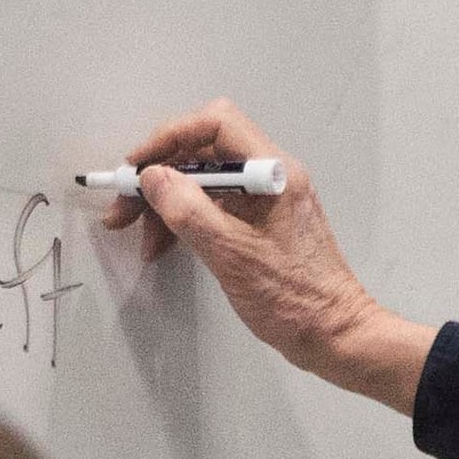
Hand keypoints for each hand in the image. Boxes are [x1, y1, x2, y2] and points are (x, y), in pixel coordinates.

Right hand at [112, 100, 436, 414]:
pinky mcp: (261, 223)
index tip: (136, 169)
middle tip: (124, 209)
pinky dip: (186, 220)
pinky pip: (215, 206)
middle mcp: (272, 175)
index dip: (169, 138)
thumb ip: (188, 210)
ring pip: (205, 181)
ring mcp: (267, 199)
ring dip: (167, 202)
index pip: (215, 124)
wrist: (334, 335)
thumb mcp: (230, 253)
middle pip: (205, 151)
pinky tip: (164, 244)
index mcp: (273, 172)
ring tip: (139, 237)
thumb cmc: (292, 298)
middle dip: (160, 175)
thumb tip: (152, 177)